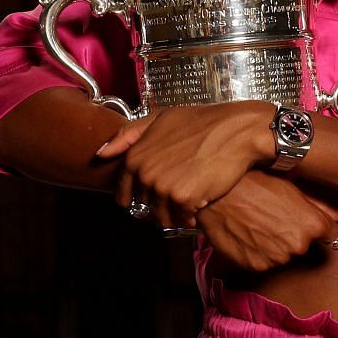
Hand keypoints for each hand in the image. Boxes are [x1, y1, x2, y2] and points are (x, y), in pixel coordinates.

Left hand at [98, 101, 271, 229]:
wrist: (235, 131)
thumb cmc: (199, 122)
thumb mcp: (159, 118)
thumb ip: (128, 135)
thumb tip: (102, 153)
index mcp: (135, 156)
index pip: (124, 192)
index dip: (134, 197)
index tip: (144, 200)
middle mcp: (144, 174)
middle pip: (144, 206)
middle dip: (158, 204)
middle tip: (176, 194)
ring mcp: (163, 187)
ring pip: (162, 216)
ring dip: (174, 214)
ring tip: (189, 200)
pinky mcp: (183, 199)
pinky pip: (182, 219)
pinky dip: (191, 216)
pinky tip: (200, 204)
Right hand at [196, 172, 337, 271]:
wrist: (216, 195)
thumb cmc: (252, 183)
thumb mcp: (289, 188)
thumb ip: (319, 207)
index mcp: (313, 225)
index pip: (336, 237)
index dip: (324, 230)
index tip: (314, 226)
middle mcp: (299, 245)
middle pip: (304, 245)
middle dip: (293, 235)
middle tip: (273, 217)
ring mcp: (278, 258)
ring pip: (282, 254)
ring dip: (274, 245)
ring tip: (256, 224)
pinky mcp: (257, 266)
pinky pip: (263, 261)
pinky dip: (257, 252)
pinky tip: (247, 234)